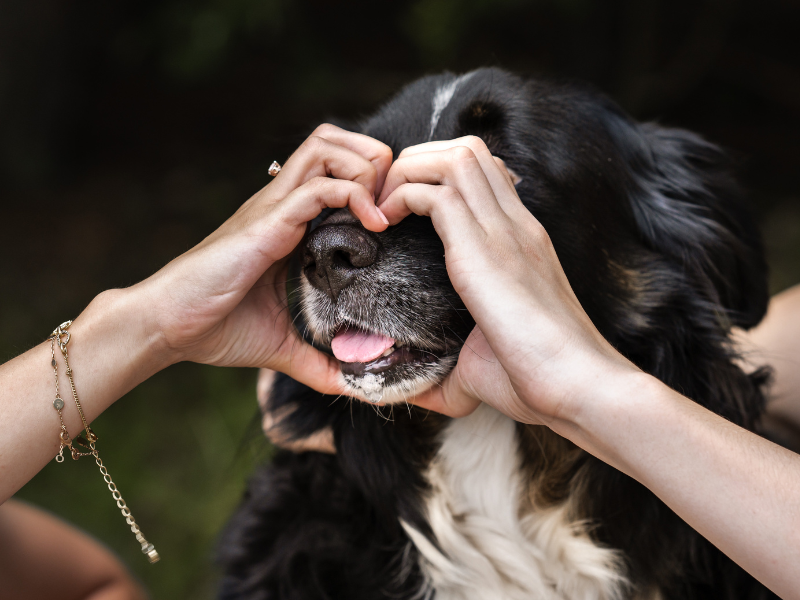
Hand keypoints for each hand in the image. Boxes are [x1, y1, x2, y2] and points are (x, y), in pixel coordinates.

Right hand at [136, 125, 391, 391]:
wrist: (166, 326)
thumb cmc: (216, 328)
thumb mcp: (282, 346)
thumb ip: (320, 363)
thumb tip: (355, 388)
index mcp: (288, 223)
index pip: (334, 170)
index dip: (371, 180)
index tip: (394, 219)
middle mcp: (281, 204)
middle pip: (333, 140)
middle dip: (373, 157)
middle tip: (392, 201)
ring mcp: (272, 208)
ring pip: (325, 146)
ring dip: (365, 167)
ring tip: (383, 211)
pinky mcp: (266, 222)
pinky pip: (317, 188)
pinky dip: (352, 196)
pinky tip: (372, 227)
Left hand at [377, 136, 638, 424]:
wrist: (579, 387)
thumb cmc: (536, 382)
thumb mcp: (483, 358)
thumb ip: (447, 362)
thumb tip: (412, 388)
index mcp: (522, 241)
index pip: (486, 174)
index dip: (439, 176)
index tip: (406, 210)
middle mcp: (515, 225)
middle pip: (466, 149)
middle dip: (417, 161)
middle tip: (386, 202)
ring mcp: (504, 231)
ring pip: (452, 157)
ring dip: (408, 172)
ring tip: (382, 209)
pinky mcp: (483, 249)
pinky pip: (435, 191)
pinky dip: (401, 197)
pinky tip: (384, 227)